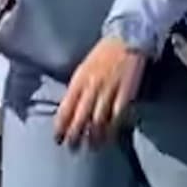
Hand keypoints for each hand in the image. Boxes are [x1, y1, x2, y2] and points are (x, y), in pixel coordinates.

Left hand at [55, 34, 146, 148]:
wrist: (128, 37)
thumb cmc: (104, 52)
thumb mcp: (84, 67)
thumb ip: (77, 87)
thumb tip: (69, 109)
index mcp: (79, 79)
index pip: (66, 108)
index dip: (61, 126)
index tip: (58, 139)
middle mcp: (92, 87)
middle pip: (81, 118)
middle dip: (75, 136)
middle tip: (72, 149)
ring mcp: (109, 91)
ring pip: (99, 121)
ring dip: (94, 137)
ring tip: (91, 148)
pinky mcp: (126, 93)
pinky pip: (117, 116)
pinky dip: (113, 128)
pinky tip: (110, 137)